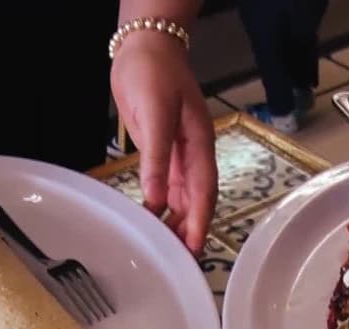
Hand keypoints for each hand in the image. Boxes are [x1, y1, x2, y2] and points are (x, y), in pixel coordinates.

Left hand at [110, 31, 216, 255]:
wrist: (145, 46)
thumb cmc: (154, 73)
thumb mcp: (155, 115)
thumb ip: (156, 158)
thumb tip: (154, 199)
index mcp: (199, 146)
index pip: (203, 193)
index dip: (199, 223)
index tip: (193, 250)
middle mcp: (192, 154)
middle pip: (195, 201)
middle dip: (189, 231)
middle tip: (180, 262)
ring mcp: (177, 153)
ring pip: (180, 197)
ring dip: (174, 221)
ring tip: (165, 249)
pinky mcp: (160, 151)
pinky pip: (164, 186)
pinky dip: (159, 205)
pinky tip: (152, 220)